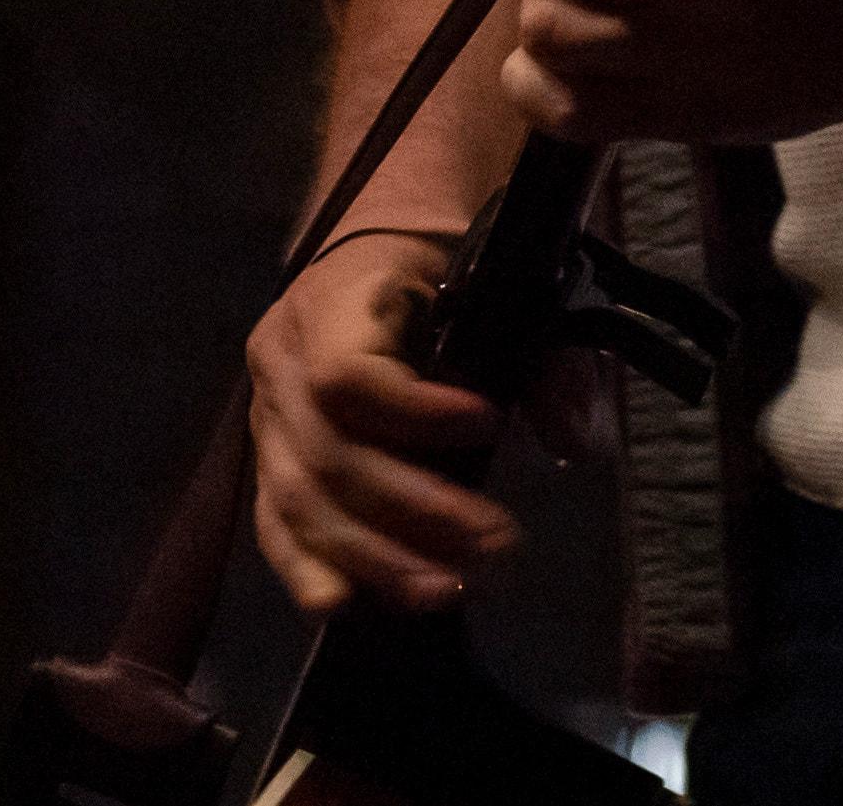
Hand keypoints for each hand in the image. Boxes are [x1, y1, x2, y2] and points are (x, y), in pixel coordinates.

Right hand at [246, 229, 517, 617]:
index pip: (348, 375)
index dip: (415, 415)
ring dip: (373, 556)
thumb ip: (547, 355)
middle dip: (413, 512)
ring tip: (447, 587)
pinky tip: (345, 605)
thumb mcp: (505, 277)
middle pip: (330, 455)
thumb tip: (574, 441)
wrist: (387, 237)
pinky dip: (308, 567)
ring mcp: (269, 413)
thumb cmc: (446, 256)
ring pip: (300, 500)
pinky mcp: (271, 457)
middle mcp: (283, 358)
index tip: (490, 424)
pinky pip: (276, 521)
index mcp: (333, 299)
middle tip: (493, 544)